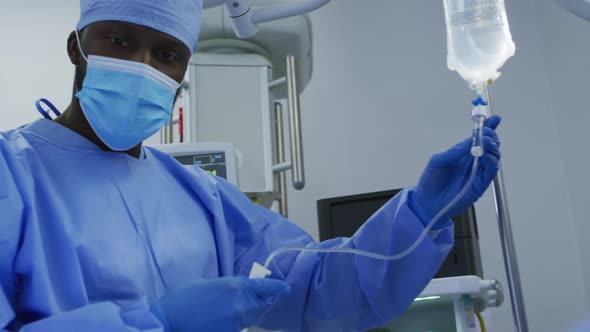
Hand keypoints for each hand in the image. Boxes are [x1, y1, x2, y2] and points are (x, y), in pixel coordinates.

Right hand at [151, 277, 290, 331]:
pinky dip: (233, 324)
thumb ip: (226, 286)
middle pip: (260, 306)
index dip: (277, 288)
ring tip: (227, 312)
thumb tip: (235, 290)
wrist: (168, 320)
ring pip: (249, 318)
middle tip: (249, 302)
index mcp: (235, 286)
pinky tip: (219, 321)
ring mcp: (236, 322)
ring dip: (244, 314)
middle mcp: (240, 303)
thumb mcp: (206, 283)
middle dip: (258, 303)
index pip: (264, 287)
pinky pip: (238, 328)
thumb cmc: (182, 298)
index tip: (286, 289)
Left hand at [409, 115, 501, 223]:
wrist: (427, 201)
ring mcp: (478, 172)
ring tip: (486, 142)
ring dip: (493, 147)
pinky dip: (492, 161)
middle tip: (486, 133)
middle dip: (491, 136)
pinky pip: (491, 171)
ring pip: (494, 156)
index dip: (488, 128)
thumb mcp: (438, 160)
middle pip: (490, 145)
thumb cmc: (431, 180)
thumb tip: (470, 141)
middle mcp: (473, 161)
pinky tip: (487, 155)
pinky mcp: (480, 184)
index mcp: (463, 153)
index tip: (495, 119)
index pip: (479, 138)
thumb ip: (454, 152)